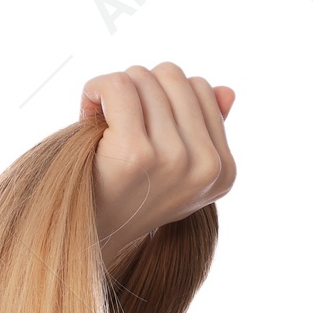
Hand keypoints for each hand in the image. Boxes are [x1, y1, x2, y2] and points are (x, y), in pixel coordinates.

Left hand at [82, 63, 236, 270]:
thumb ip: (200, 130)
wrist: (86, 235)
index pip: (202, 90)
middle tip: (116, 117)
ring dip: (115, 89)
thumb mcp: (172, 167)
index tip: (140, 120)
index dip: (163, 94)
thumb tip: (226, 91)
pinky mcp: (136, 154)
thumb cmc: (124, 194)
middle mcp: (206, 167)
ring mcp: (174, 160)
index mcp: (223, 170)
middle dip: (140, 86)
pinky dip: (97, 87)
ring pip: (144, 78)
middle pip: (173, 77)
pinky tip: (88, 105)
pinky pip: (120, 87)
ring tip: (102, 121)